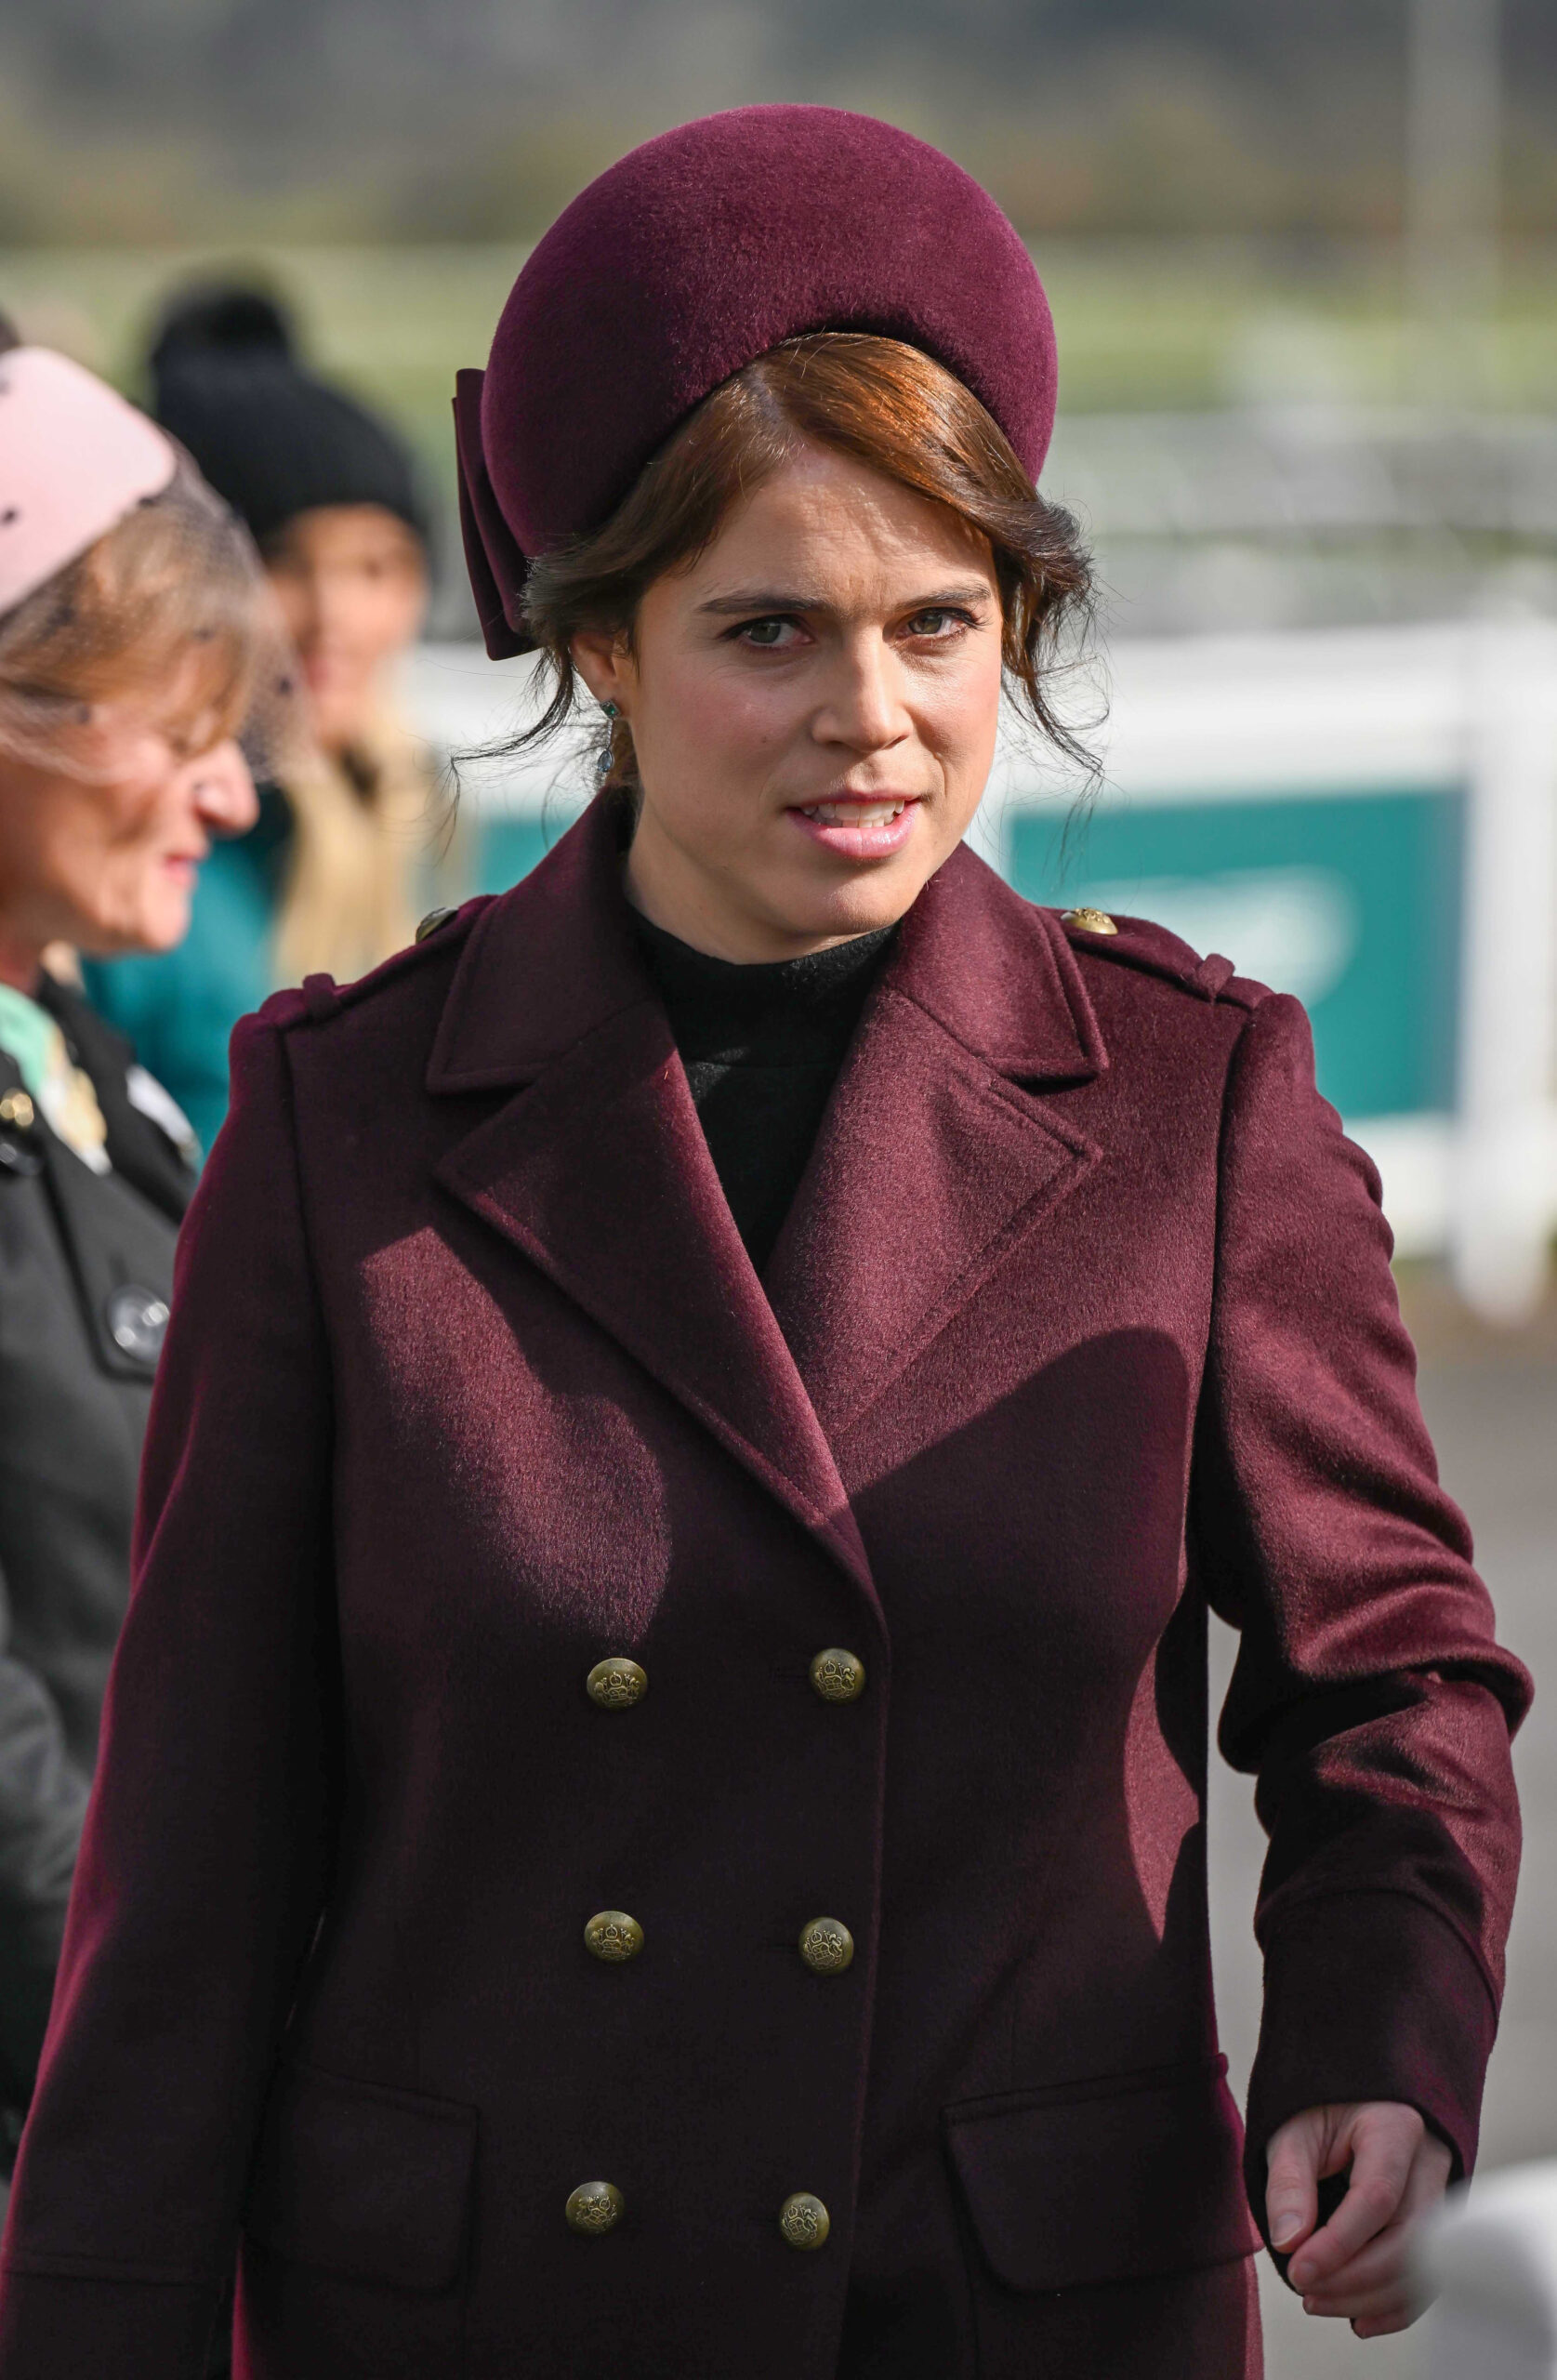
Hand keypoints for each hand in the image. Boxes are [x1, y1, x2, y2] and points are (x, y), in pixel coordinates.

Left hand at [1265, 2101, 1452, 2337]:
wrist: (1355, 2098)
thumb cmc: (1323, 2109)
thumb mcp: (1293, 2129)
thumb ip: (1288, 2181)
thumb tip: (1288, 2242)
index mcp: (1396, 2127)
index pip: (1378, 2196)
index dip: (1339, 2243)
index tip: (1298, 2271)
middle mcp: (1431, 2163)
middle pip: (1409, 2239)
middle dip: (1355, 2279)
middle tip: (1305, 2292)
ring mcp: (1443, 2195)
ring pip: (1424, 2266)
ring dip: (1371, 2299)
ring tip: (1317, 2302)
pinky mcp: (1439, 2226)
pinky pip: (1430, 2277)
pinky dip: (1396, 2307)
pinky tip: (1358, 2320)